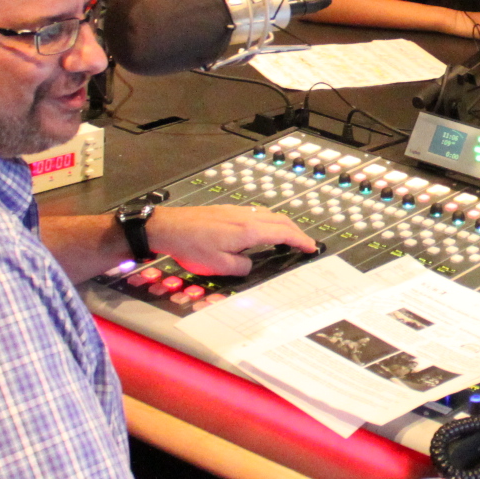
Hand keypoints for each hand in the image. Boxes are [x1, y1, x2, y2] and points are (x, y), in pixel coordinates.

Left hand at [154, 206, 316, 275]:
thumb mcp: (219, 266)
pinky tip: (262, 230)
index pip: (284, 233)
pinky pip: (257, 214)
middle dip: (296, 231)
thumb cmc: (191, 246)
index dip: (300, 240)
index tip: (311, 247)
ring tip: (286, 238)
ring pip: (268, 214)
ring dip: (282, 225)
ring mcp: (237, 211)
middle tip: (303, 243)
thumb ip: (241, 266)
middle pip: (280, 219)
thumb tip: (249, 264)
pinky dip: (268, 221)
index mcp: (249, 230)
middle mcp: (246, 217)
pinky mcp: (227, 211)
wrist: (168, 227)